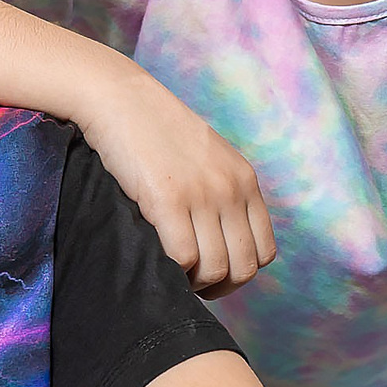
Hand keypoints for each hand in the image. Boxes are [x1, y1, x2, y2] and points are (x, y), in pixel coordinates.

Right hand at [77, 71, 274, 297]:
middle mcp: (231, 189)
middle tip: (193, 284)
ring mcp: (202, 195)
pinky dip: (173, 271)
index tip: (215, 274)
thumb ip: (221, 191)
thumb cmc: (156, 131)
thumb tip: (219, 237)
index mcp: (245, 180)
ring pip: (216, 268)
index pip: (265, 250)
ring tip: (175, 275)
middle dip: (220, 287)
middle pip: (244, 267)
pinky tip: (159, 260)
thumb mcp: (207, 157)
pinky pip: (184, 258)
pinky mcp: (167, 200)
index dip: (240, 272)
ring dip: (195, 283)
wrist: (121, 98)